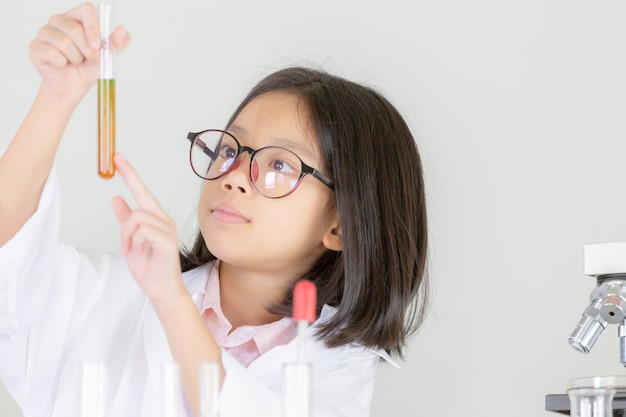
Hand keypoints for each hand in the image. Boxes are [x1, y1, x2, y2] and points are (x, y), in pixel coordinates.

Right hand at [29, 3, 129, 102]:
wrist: (71, 88)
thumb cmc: (87, 68)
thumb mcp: (106, 57)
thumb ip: (115, 44)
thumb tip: (123, 30)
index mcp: (77, 18)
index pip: (86, 10)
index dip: (93, 27)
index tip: (97, 45)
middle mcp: (59, 21)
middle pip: (74, 28)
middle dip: (87, 50)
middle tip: (89, 59)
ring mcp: (45, 32)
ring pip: (63, 41)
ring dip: (75, 58)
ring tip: (75, 62)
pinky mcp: (35, 47)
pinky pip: (52, 53)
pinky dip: (62, 63)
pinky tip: (62, 65)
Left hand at [111, 153, 185, 307]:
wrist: (162, 291)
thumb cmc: (150, 268)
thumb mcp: (130, 241)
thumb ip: (125, 221)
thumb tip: (116, 199)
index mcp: (157, 219)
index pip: (142, 192)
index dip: (131, 174)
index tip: (119, 157)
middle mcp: (165, 220)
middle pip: (140, 201)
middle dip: (128, 200)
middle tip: (123, 213)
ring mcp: (168, 229)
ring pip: (137, 217)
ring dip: (127, 235)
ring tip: (130, 250)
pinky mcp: (167, 240)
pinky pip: (142, 230)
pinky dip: (134, 242)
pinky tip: (138, 252)